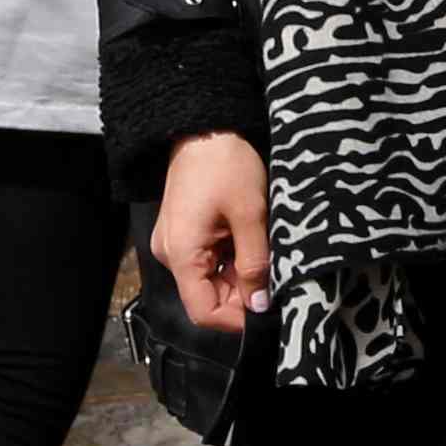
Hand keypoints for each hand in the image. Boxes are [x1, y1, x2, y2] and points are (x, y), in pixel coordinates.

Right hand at [154, 132, 271, 332]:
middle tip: (274, 275)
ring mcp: (176, 244)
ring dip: (241, 273)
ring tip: (264, 250)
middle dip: (243, 293)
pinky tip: (251, 240)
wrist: (205, 127)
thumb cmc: (226, 165)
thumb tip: (259, 305)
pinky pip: (209, 260)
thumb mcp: (251, 215)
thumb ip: (255, 264)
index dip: (237, 319)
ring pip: (212, 278)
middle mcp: (171, 254)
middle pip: (208, 296)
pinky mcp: (185, 233)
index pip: (204, 311)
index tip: (268, 311)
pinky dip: (233, 258)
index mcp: (181, 254)